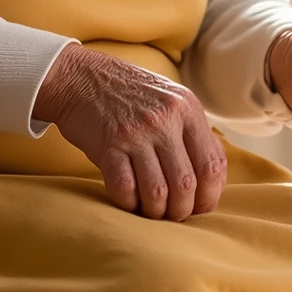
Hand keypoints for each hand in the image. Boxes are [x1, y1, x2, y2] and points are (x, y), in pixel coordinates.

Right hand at [34, 44, 226, 220]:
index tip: (198, 208)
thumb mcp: (169, 99)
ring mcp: (136, 132)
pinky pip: (125, 189)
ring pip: (158, 193)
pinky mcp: (108, 144)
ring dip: (155, 212)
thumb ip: (191, 132)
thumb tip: (211, 179)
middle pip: (186, 184)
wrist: (79, 76)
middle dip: (181, 211)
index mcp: (187, 109)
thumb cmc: (128, 94)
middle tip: (171, 215)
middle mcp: (165, 119)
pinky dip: (128, 204)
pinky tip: (127, 201)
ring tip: (149, 212)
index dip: (208, 196)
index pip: (213, 166)